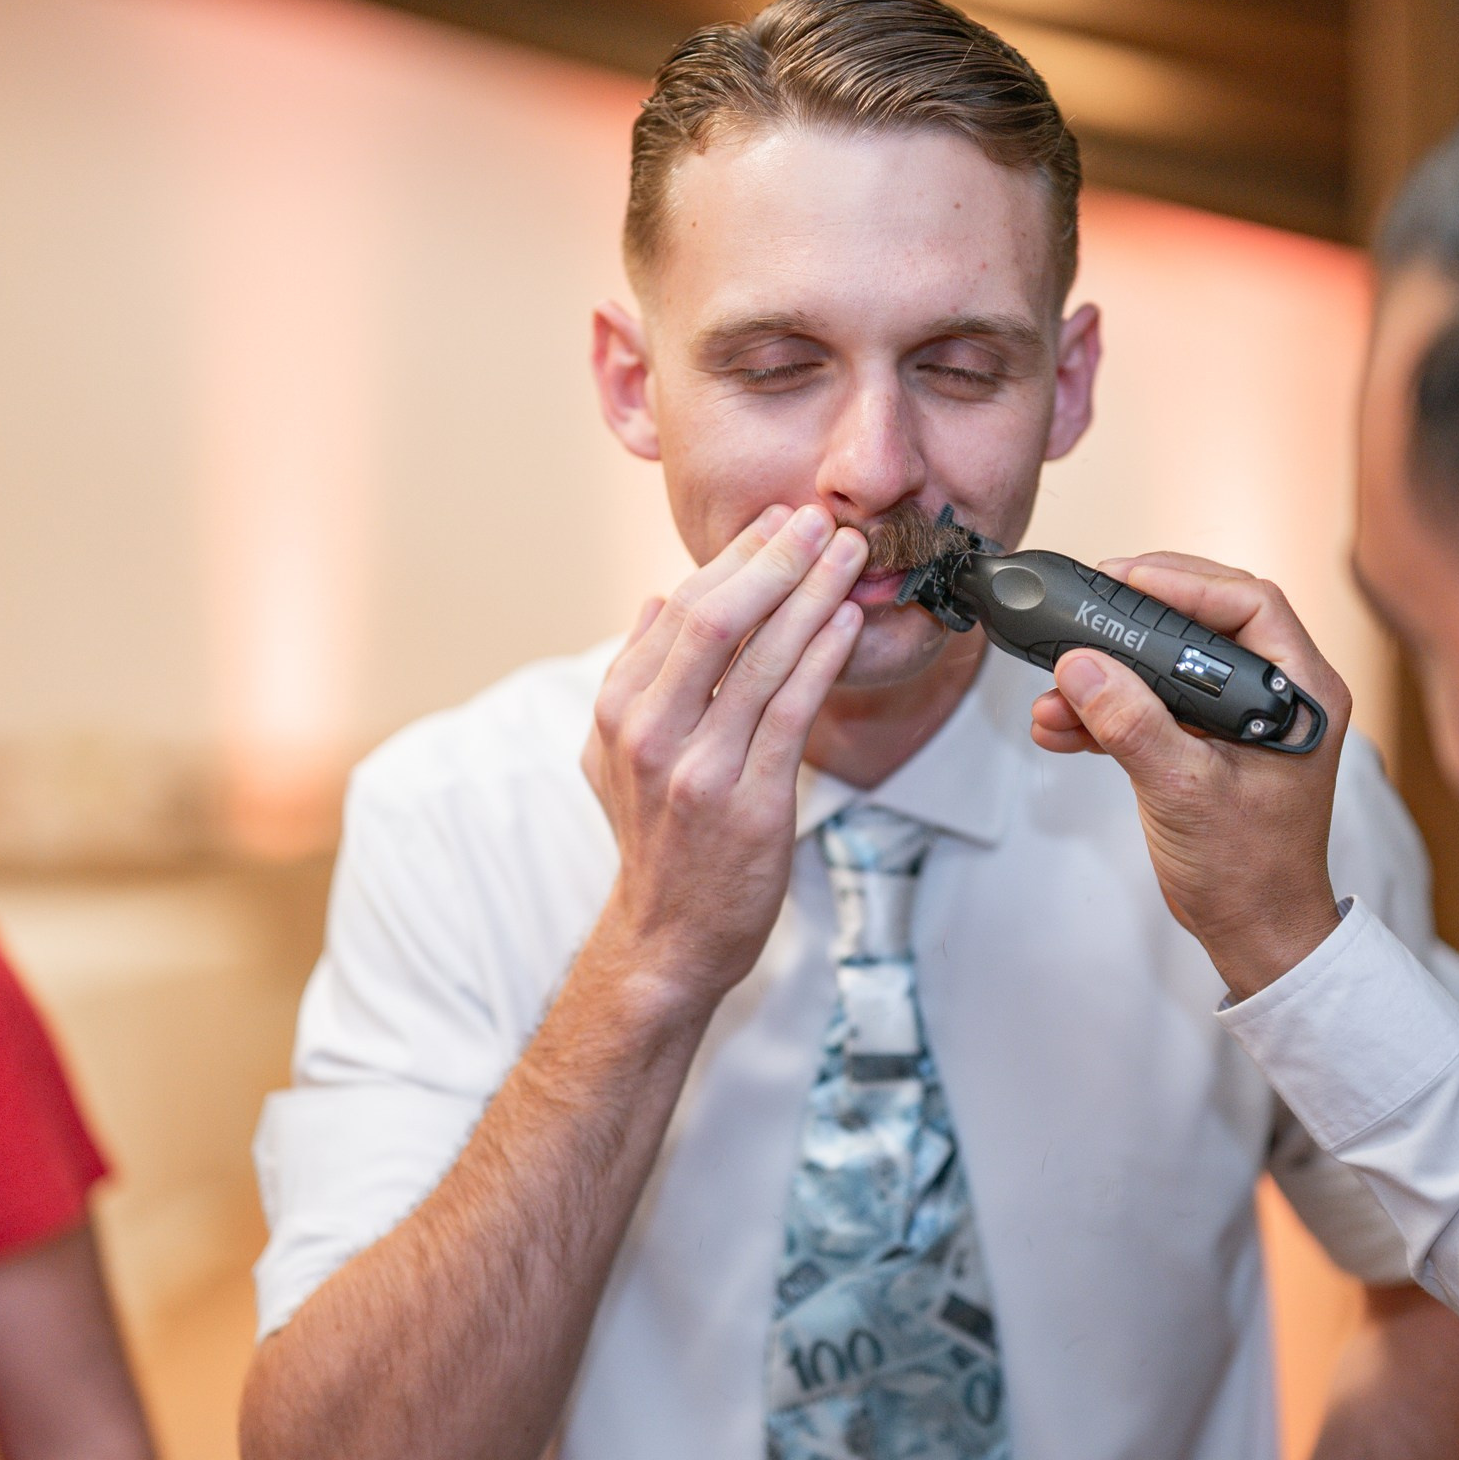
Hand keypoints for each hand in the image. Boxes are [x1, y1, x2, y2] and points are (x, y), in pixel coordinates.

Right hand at [582, 504, 865, 1009]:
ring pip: (760, 657)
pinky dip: (822, 657)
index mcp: (617, 710)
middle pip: (715, 619)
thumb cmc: (655, 844)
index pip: (678, 610)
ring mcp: (698, 768)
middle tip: (816, 519)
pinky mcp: (751, 801)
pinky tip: (847, 622)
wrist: (667, 940)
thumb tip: (650, 602)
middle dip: (773, 559)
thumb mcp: (611, 758)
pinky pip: (792, 711)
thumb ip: (630, 677)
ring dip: (810, 594)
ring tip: (847, 554)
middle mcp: (648, 733)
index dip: (733, 558)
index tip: (774, 521)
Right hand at [1032, 553, 1350, 997]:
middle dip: (1138, 618)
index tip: (1127, 580)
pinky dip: (1107, 712)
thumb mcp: (1184, 791)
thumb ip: (1131, 723)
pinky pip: (1152, 704)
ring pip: (1170, 663)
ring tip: (1054, 687)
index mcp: (1301, 693)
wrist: (1252, 931)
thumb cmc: (1248, 870)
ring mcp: (1238, 719)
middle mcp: (1276, 695)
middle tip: (1089, 607)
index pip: (1249, 604)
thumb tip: (1081, 666)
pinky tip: (1059, 725)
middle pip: (1205, 621)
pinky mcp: (1205, 742)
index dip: (1186, 584)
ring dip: (1109, 674)